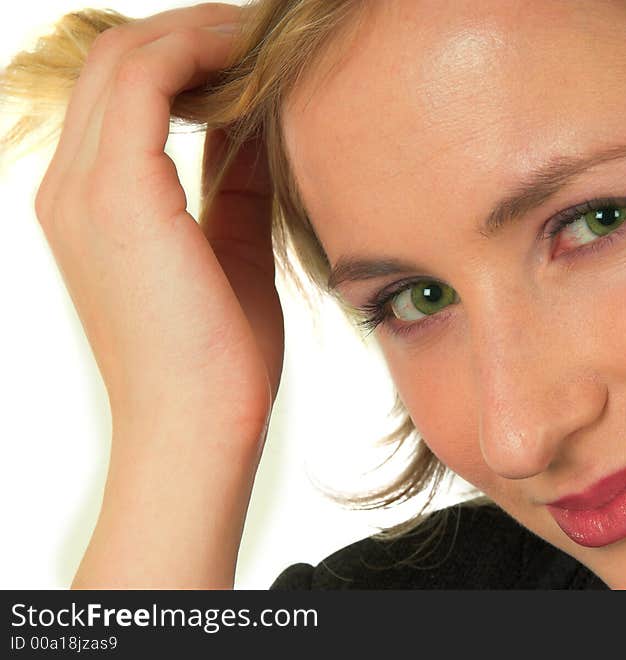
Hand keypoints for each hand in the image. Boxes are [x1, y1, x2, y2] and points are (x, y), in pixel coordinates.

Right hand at [35, 3, 282, 439]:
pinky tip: (249, 62)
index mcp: (90, 203)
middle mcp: (70, 187)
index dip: (184, 55)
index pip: (122, 90)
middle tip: (257, 32)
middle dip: (191, 32)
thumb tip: (258, 119)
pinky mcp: (118, 197)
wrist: (200, 429)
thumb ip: (234, 180)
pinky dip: (197, 55)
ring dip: (197, 34)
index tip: (247, 52)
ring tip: (258, 39)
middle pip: (117, 58)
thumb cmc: (218, 356)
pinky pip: (149, 83)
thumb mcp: (231, 247)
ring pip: (126, 57)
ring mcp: (84, 190)